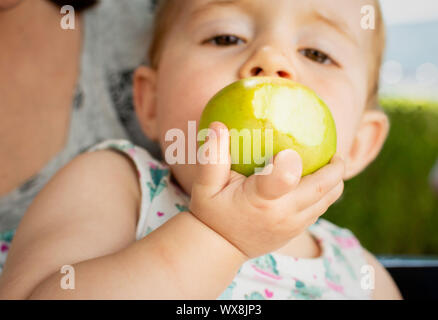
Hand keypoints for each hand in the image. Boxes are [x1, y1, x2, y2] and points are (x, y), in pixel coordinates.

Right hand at [189, 122, 344, 259]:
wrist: (221, 247)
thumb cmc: (212, 212)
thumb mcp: (205, 186)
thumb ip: (212, 157)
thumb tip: (219, 126)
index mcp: (260, 200)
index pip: (284, 180)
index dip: (294, 162)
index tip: (293, 148)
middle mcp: (283, 214)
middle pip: (323, 188)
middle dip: (335, 167)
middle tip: (332, 150)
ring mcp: (293, 225)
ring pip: (327, 200)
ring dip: (334, 180)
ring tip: (329, 162)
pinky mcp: (297, 231)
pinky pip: (320, 209)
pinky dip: (325, 193)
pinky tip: (316, 178)